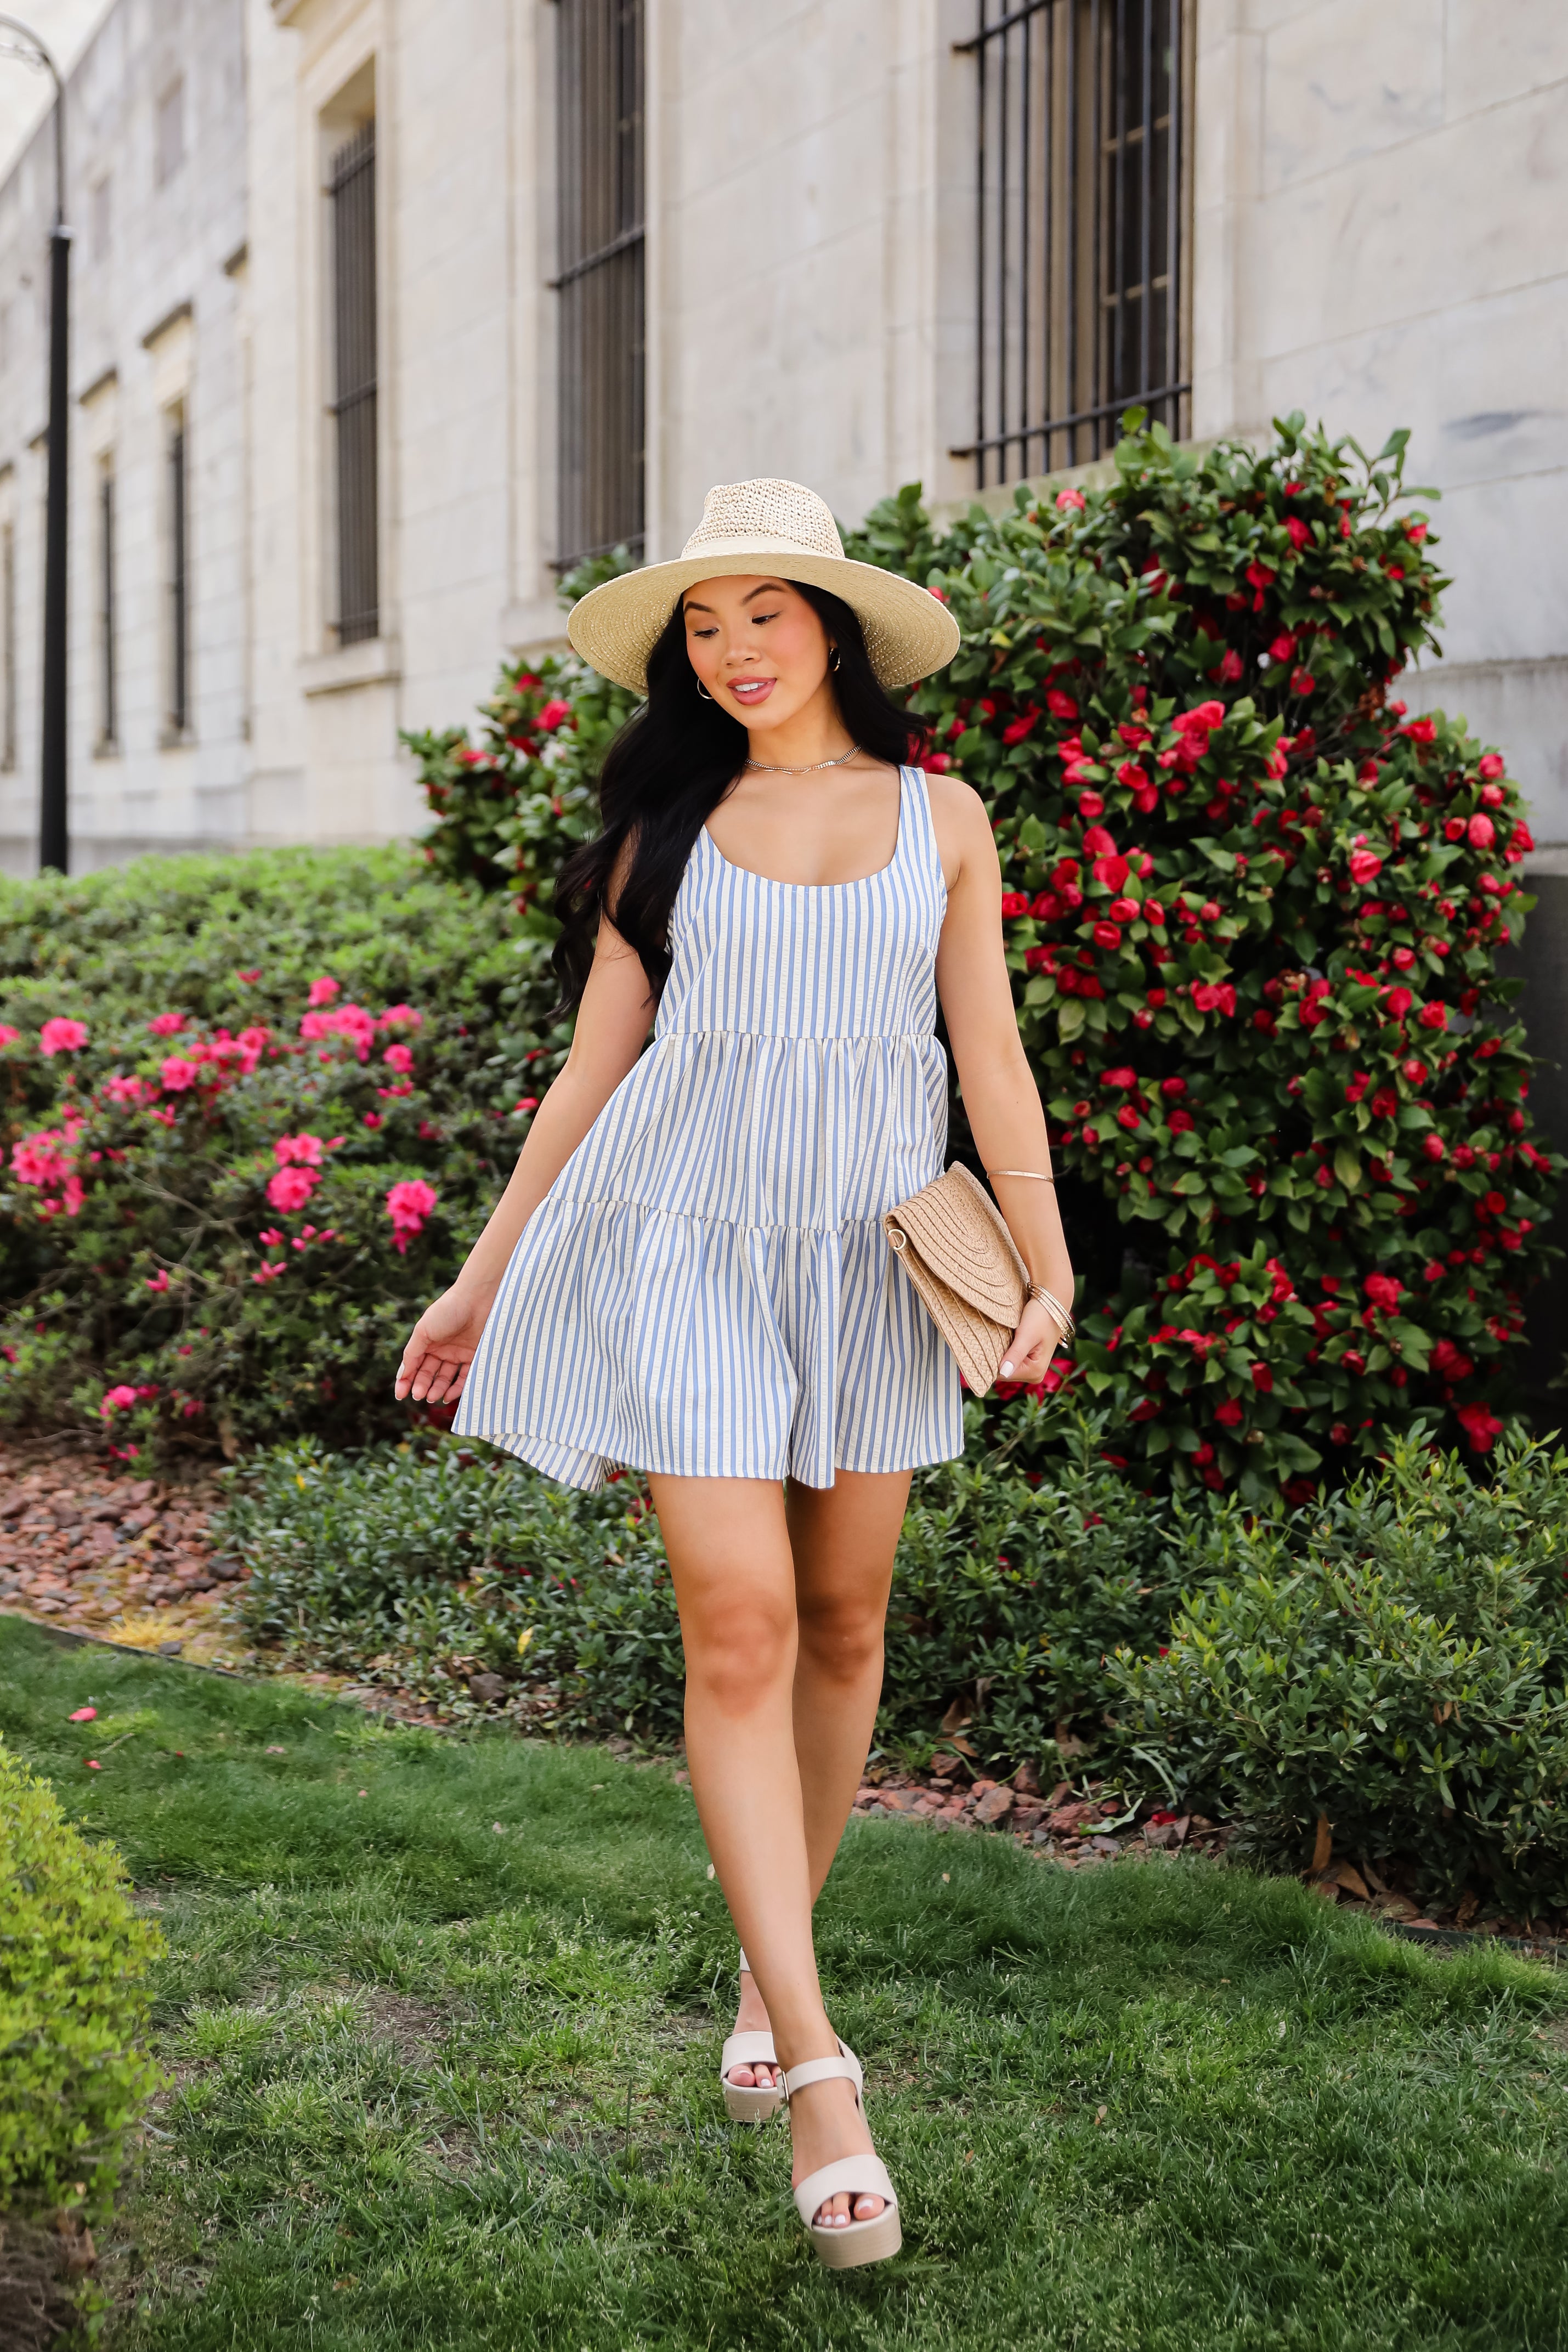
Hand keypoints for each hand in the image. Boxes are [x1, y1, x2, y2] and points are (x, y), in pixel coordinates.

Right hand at [394, 1284, 495, 1405]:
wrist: (477, 1298)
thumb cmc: (447, 1310)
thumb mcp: (423, 1331)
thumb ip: (412, 1353)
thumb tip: (403, 1375)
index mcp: (426, 1342)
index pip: (413, 1366)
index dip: (406, 1381)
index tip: (400, 1395)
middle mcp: (441, 1349)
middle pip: (428, 1374)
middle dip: (421, 1386)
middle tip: (419, 1395)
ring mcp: (458, 1353)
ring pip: (445, 1378)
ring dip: (437, 1389)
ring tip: (432, 1397)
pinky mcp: (474, 1356)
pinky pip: (464, 1377)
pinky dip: (456, 1389)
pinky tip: (447, 1396)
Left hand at [997, 1296, 1062, 1386]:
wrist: (1052, 1303)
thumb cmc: (1041, 1316)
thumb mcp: (1026, 1334)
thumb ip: (1015, 1354)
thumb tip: (1003, 1372)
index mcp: (1035, 1372)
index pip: (1002, 1374)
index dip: (994, 1359)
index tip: (993, 1343)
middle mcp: (1034, 1374)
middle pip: (1003, 1371)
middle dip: (998, 1356)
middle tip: (1000, 1337)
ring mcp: (1031, 1368)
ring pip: (1005, 1365)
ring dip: (1001, 1352)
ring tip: (1006, 1336)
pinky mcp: (1028, 1360)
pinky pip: (1009, 1359)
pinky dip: (1005, 1349)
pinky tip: (1007, 1338)